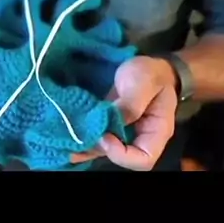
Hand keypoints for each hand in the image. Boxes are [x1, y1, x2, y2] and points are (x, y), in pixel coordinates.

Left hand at [70, 56, 178, 170]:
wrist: (143, 63)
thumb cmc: (151, 73)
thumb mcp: (144, 82)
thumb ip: (131, 104)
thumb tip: (111, 123)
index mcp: (157, 131)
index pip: (144, 159)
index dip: (123, 155)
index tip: (106, 136)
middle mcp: (140, 137)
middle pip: (121, 157)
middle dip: (99, 149)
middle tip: (79, 137)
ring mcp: (123, 132)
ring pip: (105, 149)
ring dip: (86, 145)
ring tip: (66, 140)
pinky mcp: (109, 124)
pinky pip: (97, 136)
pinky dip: (83, 136)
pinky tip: (66, 135)